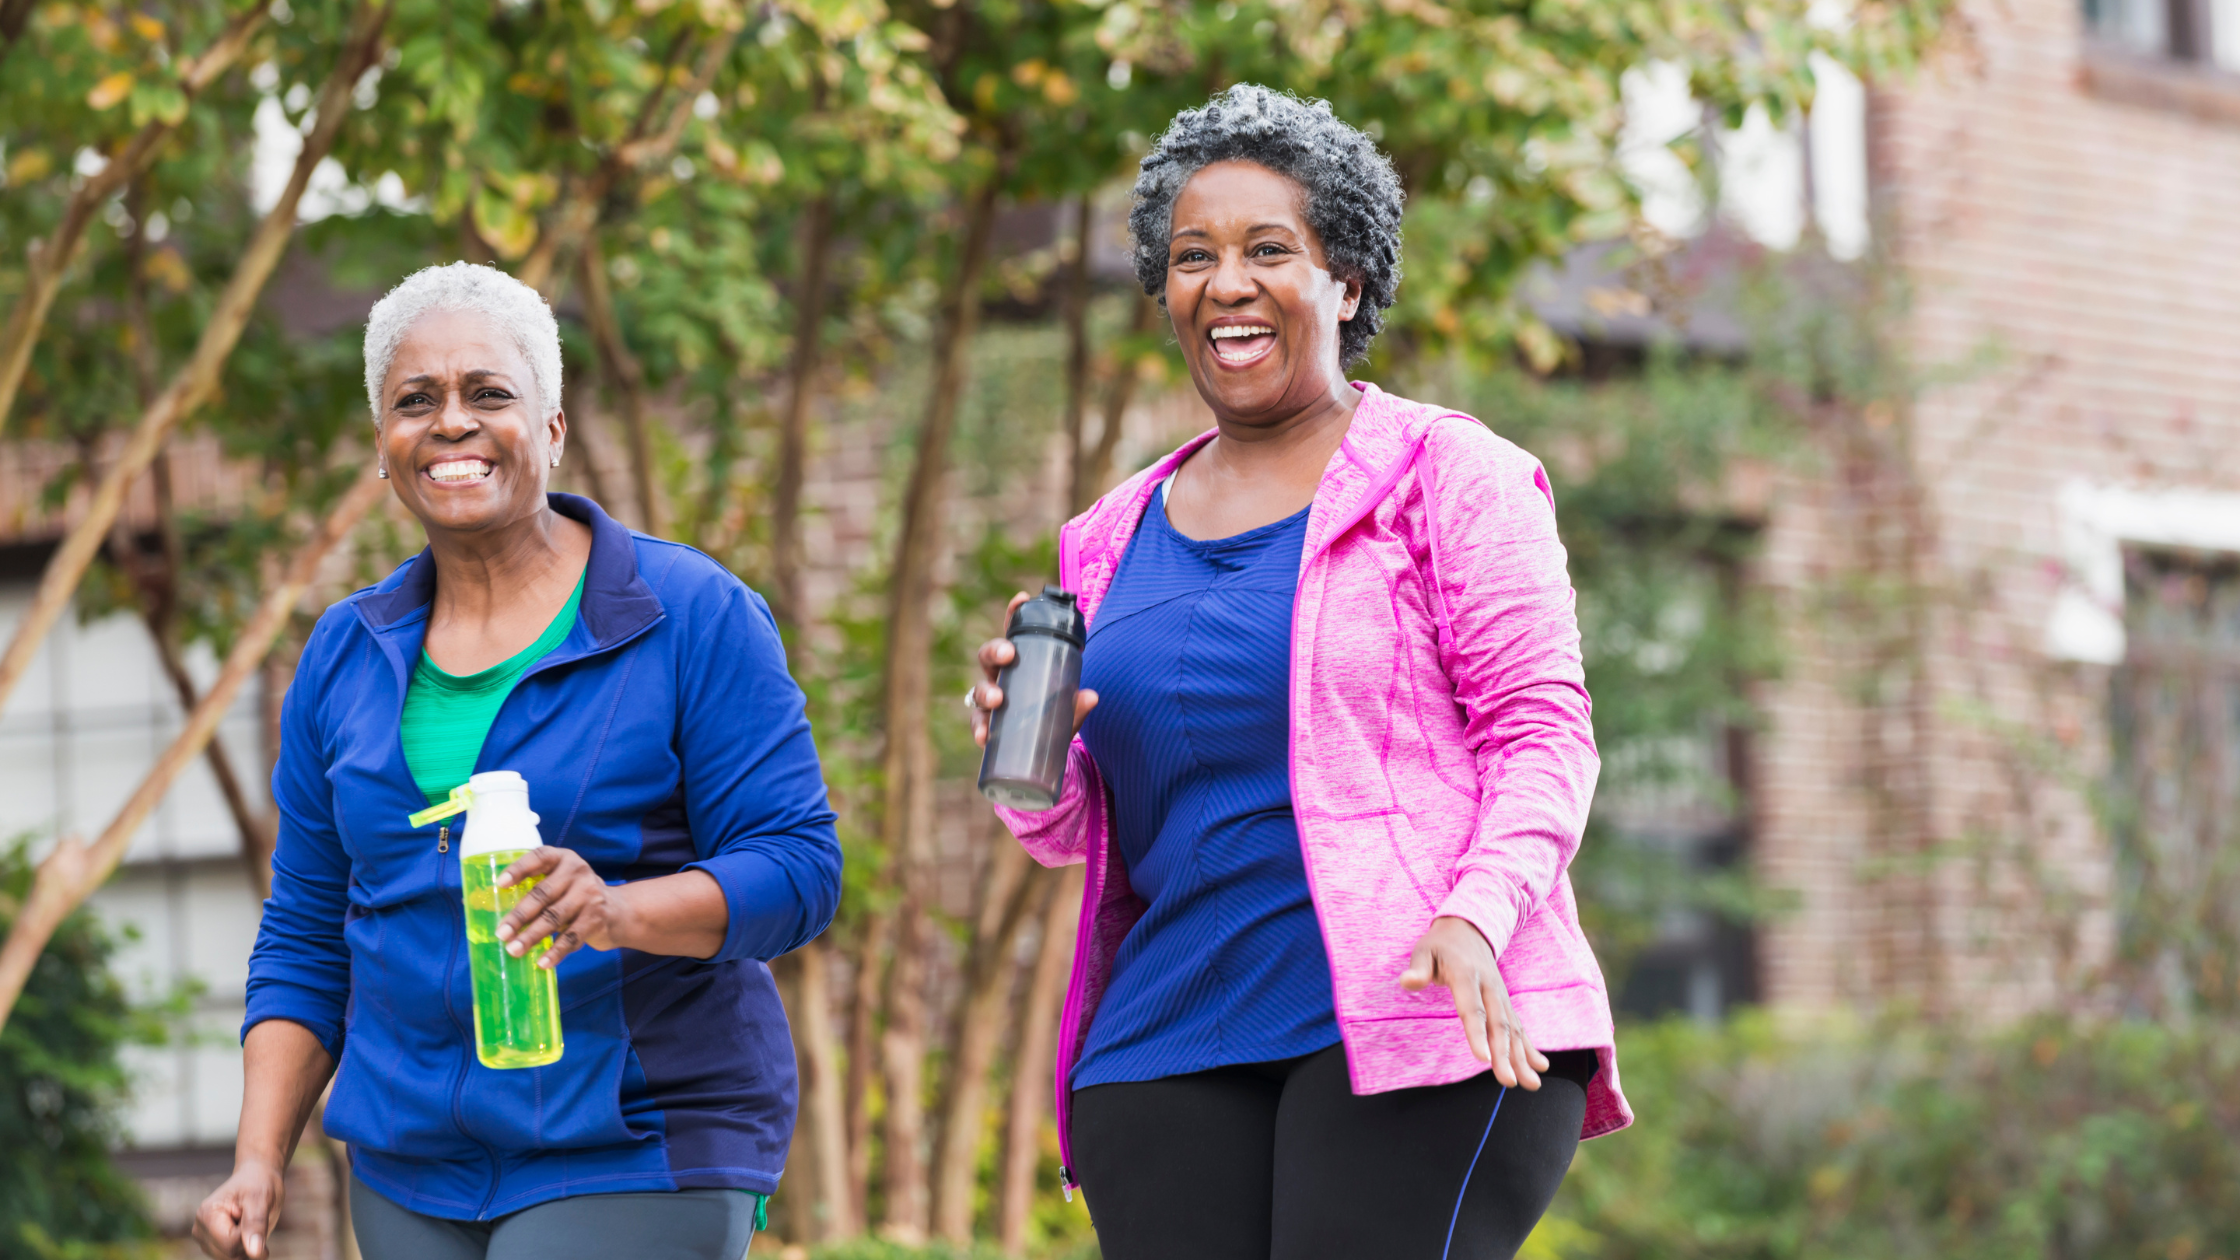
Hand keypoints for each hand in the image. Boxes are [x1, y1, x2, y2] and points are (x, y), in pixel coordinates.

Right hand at [192, 1160, 285, 1257]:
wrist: (257, 1179)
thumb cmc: (259, 1184)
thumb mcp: (261, 1199)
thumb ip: (256, 1225)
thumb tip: (254, 1252)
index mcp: (206, 1215)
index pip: (230, 1245)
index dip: (252, 1237)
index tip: (259, 1217)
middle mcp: (200, 1230)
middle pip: (229, 1255)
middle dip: (250, 1243)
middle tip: (257, 1219)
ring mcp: (205, 1240)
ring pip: (231, 1259)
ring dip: (248, 1247)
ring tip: (251, 1224)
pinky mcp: (214, 1247)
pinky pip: (232, 1258)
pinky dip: (245, 1250)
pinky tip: (248, 1233)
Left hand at [495, 846, 625, 966]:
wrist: (618, 910)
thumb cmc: (574, 896)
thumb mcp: (561, 882)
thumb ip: (537, 888)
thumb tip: (492, 910)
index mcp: (563, 859)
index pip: (539, 857)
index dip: (519, 869)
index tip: (500, 884)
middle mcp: (578, 872)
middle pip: (543, 894)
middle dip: (519, 916)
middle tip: (501, 933)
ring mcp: (589, 895)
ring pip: (555, 918)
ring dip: (532, 936)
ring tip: (514, 950)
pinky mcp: (596, 918)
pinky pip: (572, 937)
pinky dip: (556, 952)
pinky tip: (542, 963)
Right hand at [969, 590, 1097, 748]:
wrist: (1043, 755)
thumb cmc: (1052, 720)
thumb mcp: (1067, 711)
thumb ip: (1077, 705)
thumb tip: (1091, 696)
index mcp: (1021, 664)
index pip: (1015, 633)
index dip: (1014, 614)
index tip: (1021, 599)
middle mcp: (1001, 678)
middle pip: (989, 656)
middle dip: (995, 650)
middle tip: (1009, 654)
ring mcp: (990, 701)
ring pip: (978, 689)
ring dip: (986, 691)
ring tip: (997, 699)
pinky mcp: (986, 726)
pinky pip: (977, 723)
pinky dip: (979, 729)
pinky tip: (983, 737)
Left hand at [1400, 916, 1548, 1089]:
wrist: (1469, 928)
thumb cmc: (1441, 944)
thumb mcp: (1425, 950)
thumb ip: (1419, 967)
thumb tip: (1407, 981)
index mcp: (1467, 975)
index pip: (1473, 1009)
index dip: (1478, 1033)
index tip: (1483, 1058)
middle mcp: (1490, 987)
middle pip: (1498, 1024)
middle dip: (1504, 1055)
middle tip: (1508, 1082)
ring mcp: (1501, 995)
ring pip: (1513, 1029)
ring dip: (1522, 1058)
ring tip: (1531, 1084)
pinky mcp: (1506, 1002)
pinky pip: (1519, 1026)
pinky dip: (1530, 1047)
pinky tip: (1540, 1067)